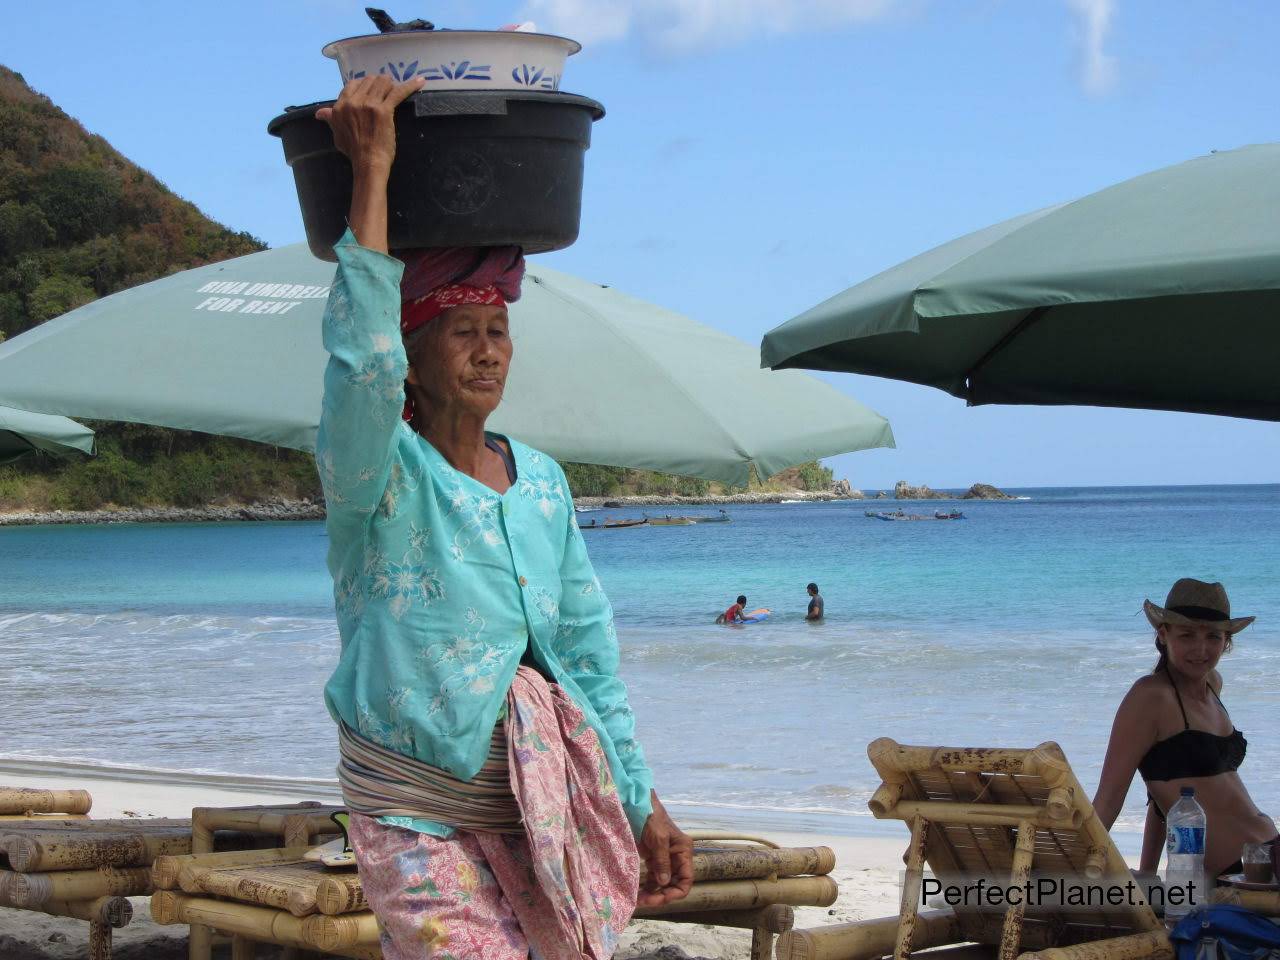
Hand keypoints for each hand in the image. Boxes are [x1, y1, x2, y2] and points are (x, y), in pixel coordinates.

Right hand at [316, 74, 425, 175]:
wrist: (368, 163)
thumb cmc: (354, 152)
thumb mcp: (338, 134)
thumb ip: (332, 119)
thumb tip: (320, 113)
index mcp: (340, 106)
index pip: (353, 84)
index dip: (364, 86)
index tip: (372, 91)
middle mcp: (353, 102)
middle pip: (369, 80)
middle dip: (379, 84)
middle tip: (386, 92)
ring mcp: (369, 104)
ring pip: (383, 81)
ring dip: (391, 84)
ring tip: (396, 90)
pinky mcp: (384, 110)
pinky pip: (399, 92)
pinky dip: (411, 86)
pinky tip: (420, 82)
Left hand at [636, 792, 692, 906]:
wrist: (638, 805)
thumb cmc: (652, 818)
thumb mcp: (659, 839)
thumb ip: (662, 861)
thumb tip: (664, 883)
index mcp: (684, 852)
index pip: (686, 880)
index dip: (675, 892)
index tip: (660, 899)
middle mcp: (677, 858)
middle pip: (674, 885)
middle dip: (661, 895)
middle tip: (644, 902)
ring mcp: (665, 860)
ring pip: (662, 884)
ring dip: (652, 893)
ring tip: (638, 900)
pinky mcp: (653, 860)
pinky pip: (652, 878)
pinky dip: (647, 886)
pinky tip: (637, 893)